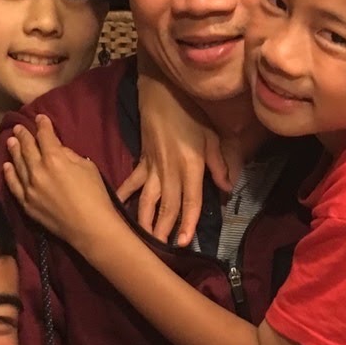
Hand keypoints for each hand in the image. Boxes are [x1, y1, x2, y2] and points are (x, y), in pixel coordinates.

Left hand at [3, 114, 115, 253]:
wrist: (89, 227)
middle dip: (23, 135)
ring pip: (17, 164)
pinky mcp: (26, 204)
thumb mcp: (87, 167)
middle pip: (27, 148)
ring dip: (14, 151)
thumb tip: (58, 150)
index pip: (45, 136)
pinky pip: (13, 185)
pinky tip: (6, 166)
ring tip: (10, 140)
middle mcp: (37, 171)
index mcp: (54, 159)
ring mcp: (29, 188)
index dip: (43, 125)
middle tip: (19, 127)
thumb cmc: (95, 196)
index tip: (40, 118)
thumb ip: (70, 155)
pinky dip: (9, 174)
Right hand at [119, 55, 230, 246]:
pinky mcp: (142, 161)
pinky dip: (125, 197)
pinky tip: (118, 210)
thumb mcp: (213, 136)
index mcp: (191, 166)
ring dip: (145, 221)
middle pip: (167, 206)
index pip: (190, 201)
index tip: (182, 243)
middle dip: (163, 230)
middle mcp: (170, 171)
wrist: (162, 93)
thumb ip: (220, 164)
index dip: (187, 223)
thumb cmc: (192, 113)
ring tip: (143, 240)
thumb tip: (228, 188)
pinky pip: (132, 183)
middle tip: (160, 251)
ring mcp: (153, 167)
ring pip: (147, 199)